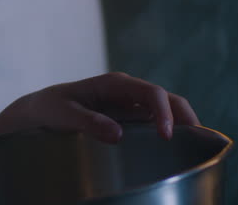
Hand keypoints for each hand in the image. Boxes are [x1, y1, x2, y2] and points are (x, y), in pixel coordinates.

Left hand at [0, 72, 200, 142]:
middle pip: (168, 100)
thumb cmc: (49, 109)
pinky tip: (176, 153)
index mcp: (114, 84)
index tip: (167, 136)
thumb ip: (87, 122)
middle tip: (197, 144)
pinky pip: (156, 125)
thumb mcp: (62, 114)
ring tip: (194, 151)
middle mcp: (128, 92)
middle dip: (186, 117)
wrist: (39, 112)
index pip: (150, 92)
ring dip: (183, 127)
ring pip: (167, 112)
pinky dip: (170, 134)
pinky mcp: (130, 121)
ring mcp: (132, 106)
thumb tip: (117, 134)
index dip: (164, 112)